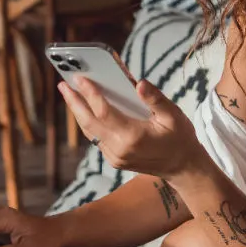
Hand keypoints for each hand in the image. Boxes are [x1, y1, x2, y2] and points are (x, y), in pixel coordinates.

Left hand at [58, 77, 207, 179]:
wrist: (182, 168)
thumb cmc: (180, 138)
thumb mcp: (173, 115)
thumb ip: (155, 99)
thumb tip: (139, 83)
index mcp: (133, 136)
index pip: (105, 112)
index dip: (91, 94)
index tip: (80, 78)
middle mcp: (119, 149)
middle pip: (89, 122)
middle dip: (74, 102)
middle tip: (63, 84)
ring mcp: (114, 156)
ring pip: (89, 131)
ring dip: (78, 111)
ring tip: (69, 92)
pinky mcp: (114, 159)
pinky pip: (96, 138)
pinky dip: (89, 122)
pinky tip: (85, 108)